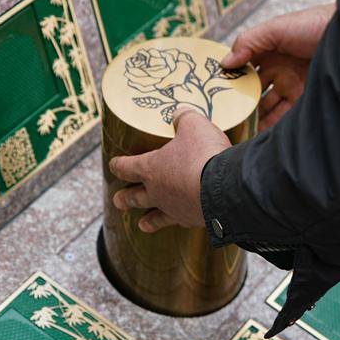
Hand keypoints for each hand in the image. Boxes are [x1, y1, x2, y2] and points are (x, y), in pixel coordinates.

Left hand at [109, 109, 230, 232]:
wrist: (226, 188)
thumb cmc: (203, 154)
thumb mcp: (194, 125)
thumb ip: (184, 118)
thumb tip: (180, 115)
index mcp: (151, 168)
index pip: (127, 167)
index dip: (118, 165)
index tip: (113, 165)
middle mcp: (158, 192)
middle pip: (136, 196)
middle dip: (126, 198)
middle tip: (117, 201)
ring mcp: (175, 209)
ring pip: (156, 217)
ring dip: (149, 220)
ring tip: (142, 225)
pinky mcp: (193, 220)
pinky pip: (182, 222)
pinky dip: (180, 222)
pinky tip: (183, 222)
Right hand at [221, 4, 335, 130]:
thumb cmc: (315, 25)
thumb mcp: (276, 28)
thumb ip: (248, 42)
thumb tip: (225, 63)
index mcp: (271, 54)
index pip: (246, 71)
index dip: (232, 82)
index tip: (216, 95)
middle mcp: (281, 73)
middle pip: (256, 94)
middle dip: (242, 106)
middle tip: (226, 119)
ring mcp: (293, 89)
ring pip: (269, 109)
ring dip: (255, 120)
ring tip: (239, 131)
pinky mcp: (306, 103)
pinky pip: (285, 118)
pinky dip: (272, 128)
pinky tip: (258, 134)